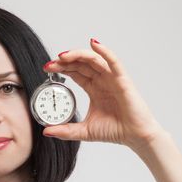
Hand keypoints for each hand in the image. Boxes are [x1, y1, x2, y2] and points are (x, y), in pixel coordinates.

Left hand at [42, 38, 165, 151]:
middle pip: (81, 63)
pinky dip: (104, 51)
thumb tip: (46, 131)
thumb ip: (65, 131)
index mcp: (94, 88)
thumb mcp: (84, 131)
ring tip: (63, 56)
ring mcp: (112, 78)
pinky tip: (94, 44)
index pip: (75, 72)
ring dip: (78, 54)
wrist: (134, 137)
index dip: (61, 68)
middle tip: (50, 64)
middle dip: (65, 61)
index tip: (47, 68)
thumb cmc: (115, 131)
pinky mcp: (122, 80)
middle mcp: (102, 80)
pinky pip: (113, 61)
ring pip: (93, 59)